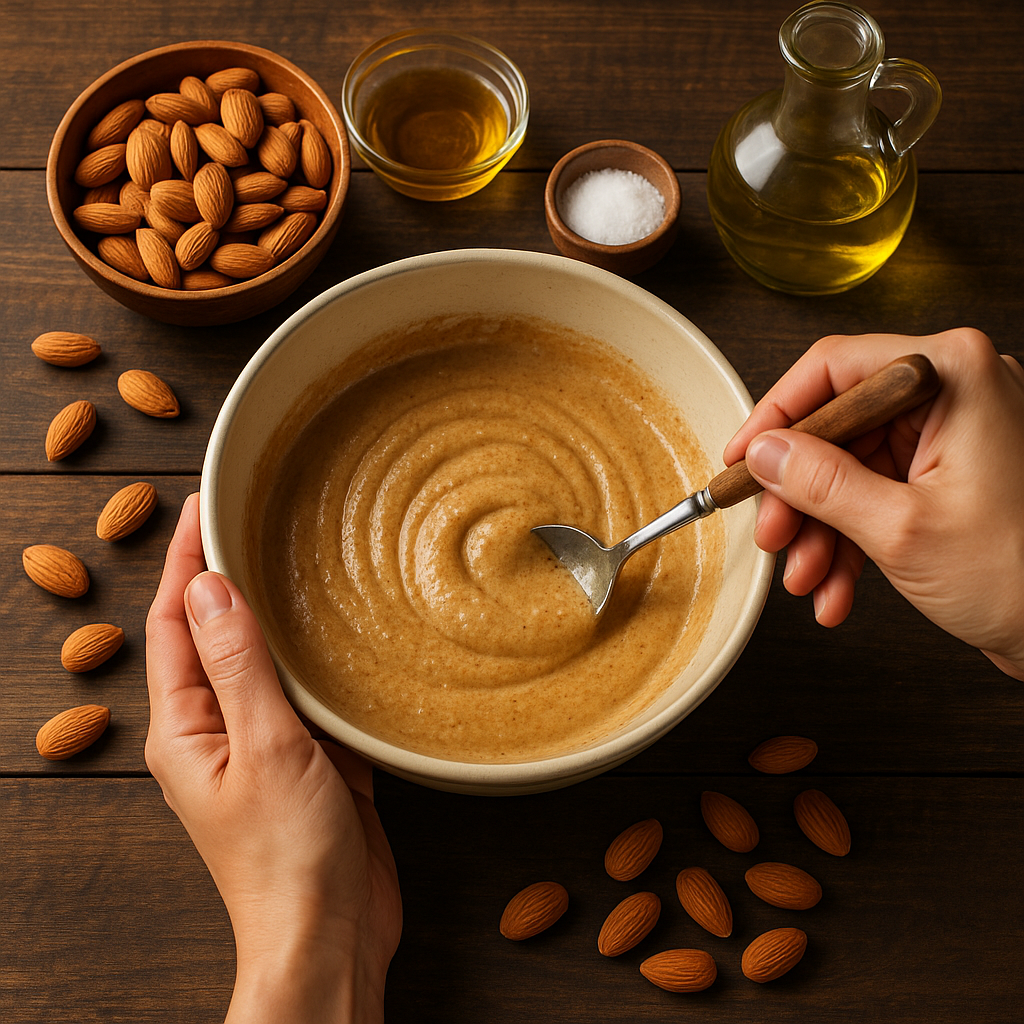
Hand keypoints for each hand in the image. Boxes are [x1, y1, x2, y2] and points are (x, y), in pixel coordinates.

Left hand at [145, 494, 401, 1022]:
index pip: (176, 621)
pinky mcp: (311, 762)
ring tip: (299, 559)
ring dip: (277, 612)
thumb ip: (240, 667)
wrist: (332, 938)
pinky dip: (318, 659)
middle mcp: (218, 730)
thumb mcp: (264, 749)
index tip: (207, 502)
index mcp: (186, 727)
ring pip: (265, 661)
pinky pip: (307, 694)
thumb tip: (212, 588)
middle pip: (215, 634)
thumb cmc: (286, 860)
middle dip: (227, 574)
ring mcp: (265, 746)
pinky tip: (341, 635)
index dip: (189, 558)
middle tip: (252, 515)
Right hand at [724, 328, 1023, 678]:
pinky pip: (876, 495)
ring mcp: (952, 437)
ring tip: (807, 579)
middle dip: (798, 494)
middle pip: (836, 426)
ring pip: (850, 469)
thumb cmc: (1023, 575)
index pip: (833, 369)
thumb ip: (820, 483)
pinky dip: (850, 542)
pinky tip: (836, 589)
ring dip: (820, 530)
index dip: (775, 416)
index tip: (741, 460)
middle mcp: (952, 393)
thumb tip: (764, 453)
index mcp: (951, 374)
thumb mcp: (900, 528)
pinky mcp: (949, 477)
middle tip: (773, 536)